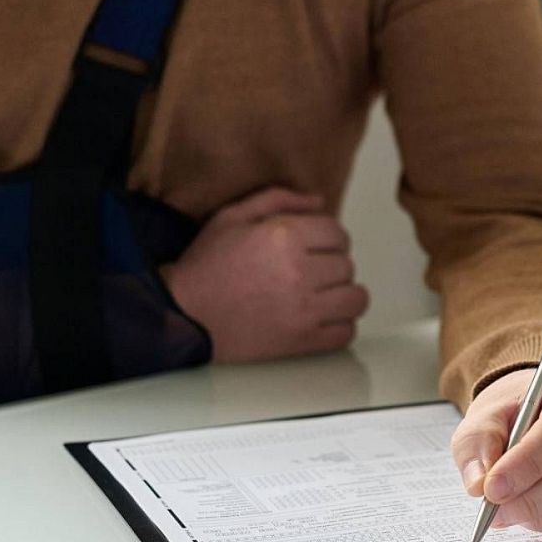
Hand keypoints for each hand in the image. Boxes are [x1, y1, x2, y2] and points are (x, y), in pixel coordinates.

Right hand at [164, 187, 369, 361]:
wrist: (185, 313)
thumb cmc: (207, 265)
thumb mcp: (233, 216)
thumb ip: (279, 200)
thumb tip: (319, 201)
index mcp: (285, 237)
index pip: (338, 233)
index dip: (328, 238)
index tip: (315, 246)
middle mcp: (300, 272)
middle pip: (347, 265)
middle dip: (332, 265)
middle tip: (310, 271)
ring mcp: (305, 310)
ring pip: (356, 298)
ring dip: (343, 295)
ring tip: (323, 295)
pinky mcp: (303, 341)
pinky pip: (346, 332)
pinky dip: (339, 325)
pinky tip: (321, 318)